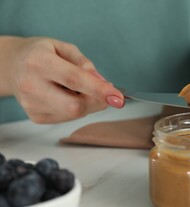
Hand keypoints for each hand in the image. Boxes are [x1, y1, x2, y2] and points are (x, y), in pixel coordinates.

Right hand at [0, 37, 123, 122]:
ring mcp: (32, 105)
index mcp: (39, 63)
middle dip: (97, 102)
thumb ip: (84, 63)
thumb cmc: (41, 54)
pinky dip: (77, 108)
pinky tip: (67, 95)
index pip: (74, 80)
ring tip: (77, 88)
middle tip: (107, 93)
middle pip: (75, 106)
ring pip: (74, 114)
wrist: (12, 66)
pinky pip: (68, 118)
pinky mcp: (36, 117)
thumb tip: (102, 82)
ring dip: (88, 103)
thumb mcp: (63, 48)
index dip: (99, 90)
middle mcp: (32, 86)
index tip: (118, 98)